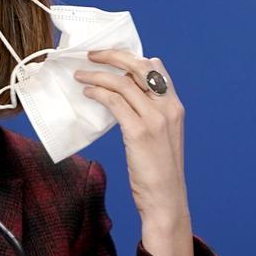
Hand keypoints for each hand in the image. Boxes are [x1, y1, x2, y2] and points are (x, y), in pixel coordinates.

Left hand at [75, 51, 193, 255]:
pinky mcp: (139, 132)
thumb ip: (151, 114)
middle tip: (93, 55)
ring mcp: (155, 119)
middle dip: (114, 56)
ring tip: (81, 74)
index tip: (112, 56)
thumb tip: (130, 94)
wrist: (166, 200)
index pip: (157, 68)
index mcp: (175, 107)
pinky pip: (114, 101)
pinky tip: (88, 92)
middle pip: (140, 67)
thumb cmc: (159, 172)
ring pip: (123, 82)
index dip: (133, 58)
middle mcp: (168, 108)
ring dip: (98, 74)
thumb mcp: (163, 137)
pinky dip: (98, 92)